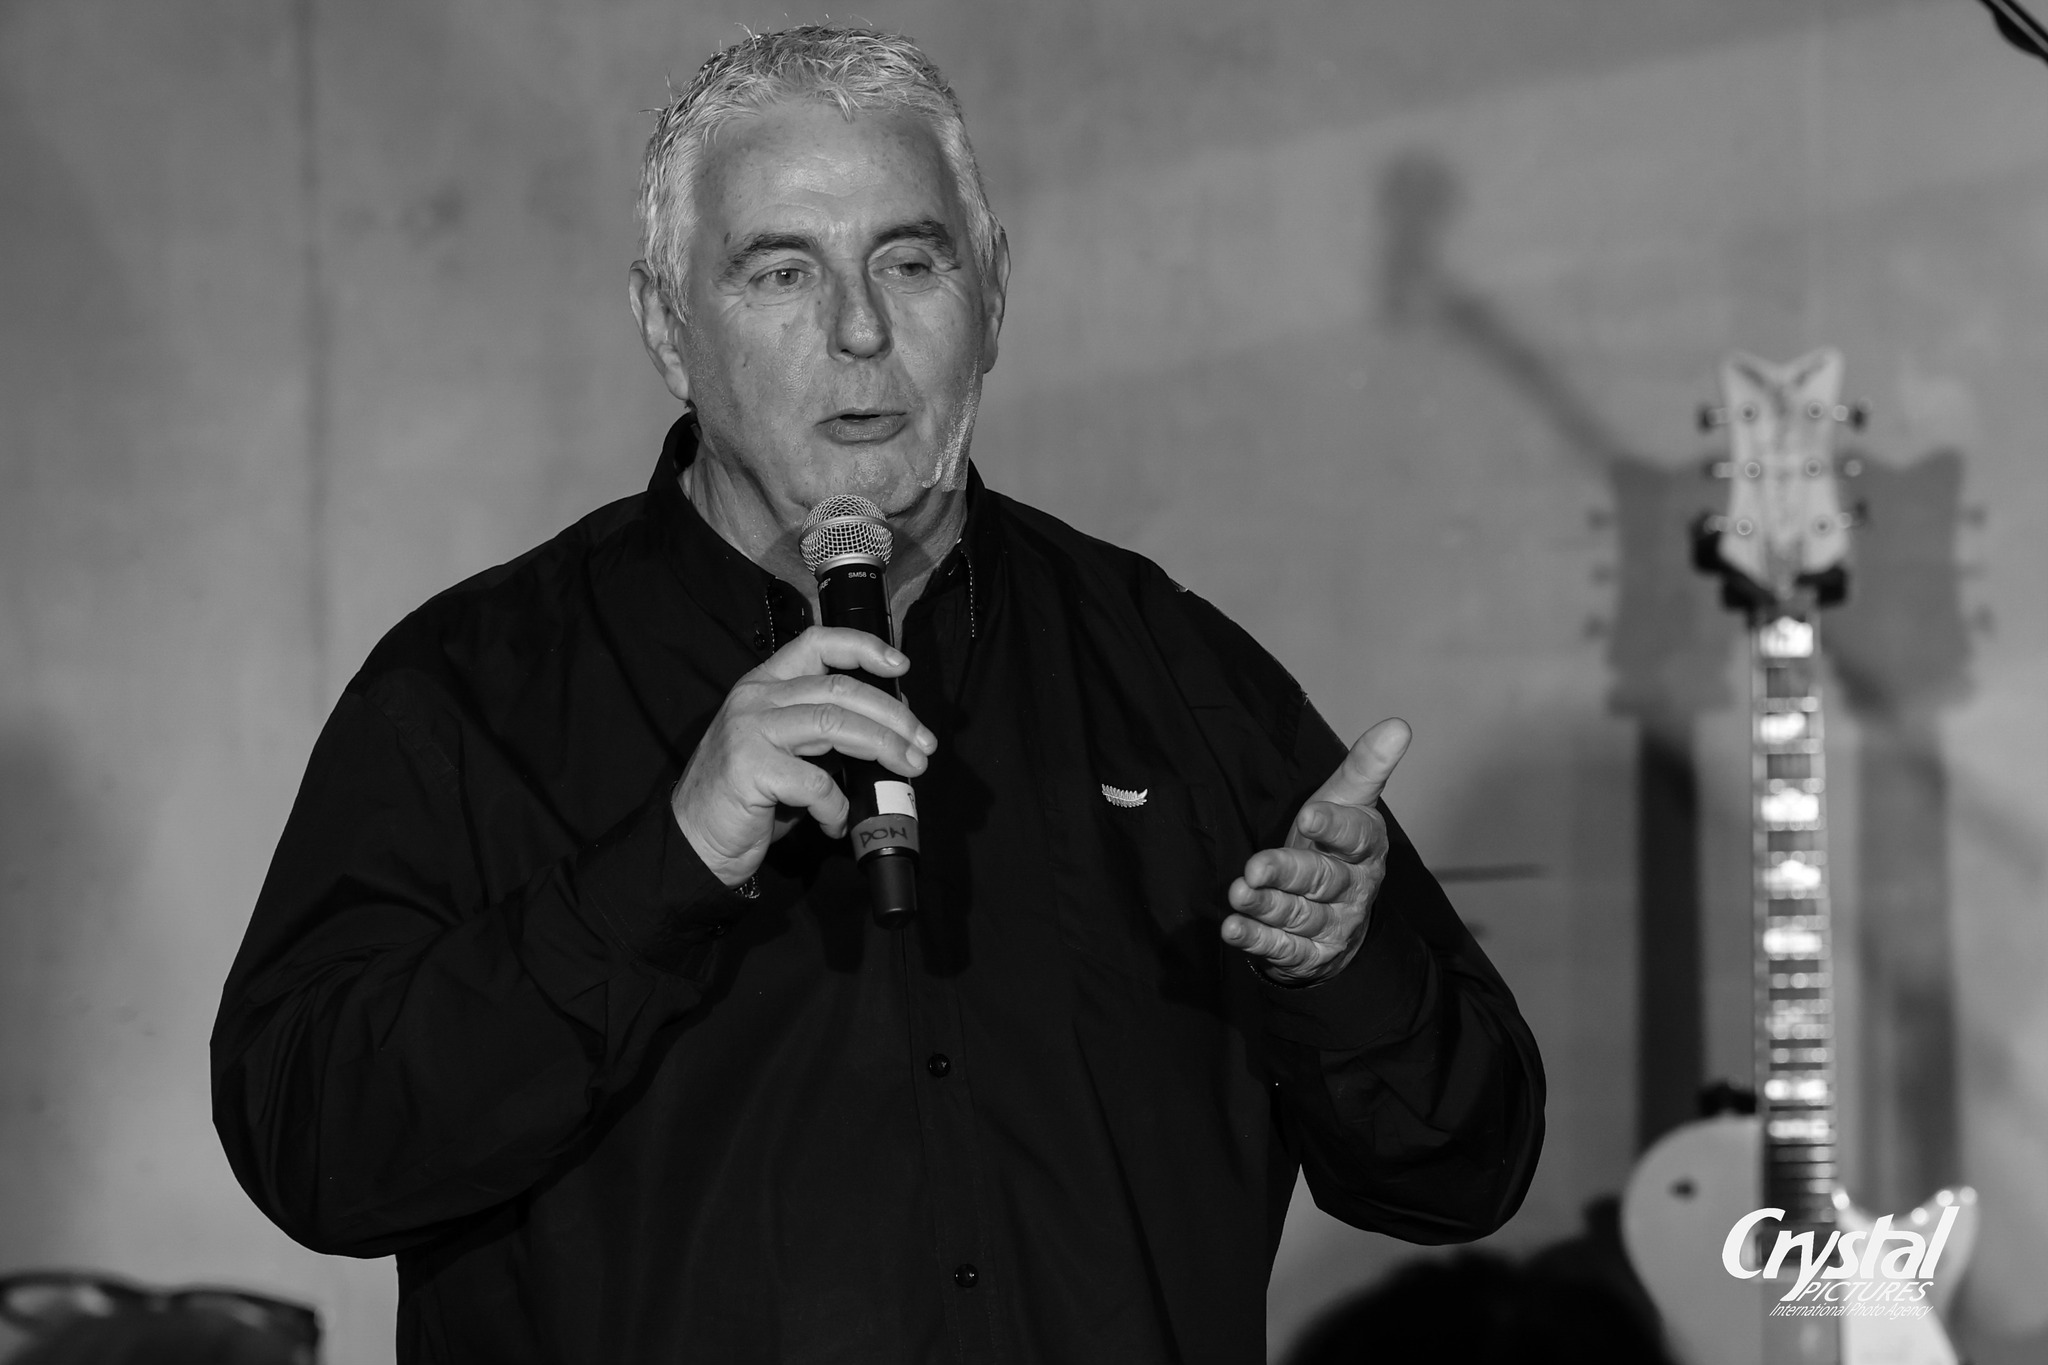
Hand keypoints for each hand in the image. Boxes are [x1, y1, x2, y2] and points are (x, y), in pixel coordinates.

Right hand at [671, 627, 937, 886]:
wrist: (693, 841)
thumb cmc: (746, 798)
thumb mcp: (785, 750)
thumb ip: (824, 731)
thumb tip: (889, 724)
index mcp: (764, 685)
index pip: (817, 642)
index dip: (864, 647)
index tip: (900, 665)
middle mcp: (755, 698)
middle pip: (840, 689)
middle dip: (893, 716)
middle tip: (924, 745)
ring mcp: (750, 730)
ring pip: (835, 724)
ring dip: (883, 747)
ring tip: (908, 770)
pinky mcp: (750, 769)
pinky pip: (816, 783)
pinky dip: (838, 806)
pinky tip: (838, 823)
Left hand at [1222, 718, 1411, 985]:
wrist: (1341, 914)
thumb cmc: (1336, 844)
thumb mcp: (1349, 802)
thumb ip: (1366, 766)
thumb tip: (1399, 724)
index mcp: (1365, 847)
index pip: (1355, 836)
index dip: (1333, 827)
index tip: (1309, 815)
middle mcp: (1352, 887)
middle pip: (1321, 879)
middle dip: (1288, 873)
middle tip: (1255, 868)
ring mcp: (1332, 924)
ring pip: (1299, 915)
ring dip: (1267, 906)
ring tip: (1239, 893)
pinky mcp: (1309, 954)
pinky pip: (1283, 950)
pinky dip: (1257, 940)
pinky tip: (1233, 928)